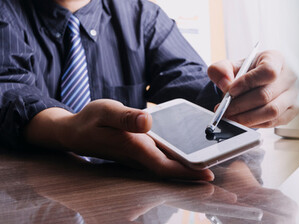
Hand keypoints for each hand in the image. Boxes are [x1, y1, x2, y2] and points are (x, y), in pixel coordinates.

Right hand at [25, 99, 212, 180]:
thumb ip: (126, 117)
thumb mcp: (105, 111)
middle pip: (174, 171)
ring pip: (172, 167)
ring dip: (193, 170)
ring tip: (219, 171)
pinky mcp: (144, 153)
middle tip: (224, 186)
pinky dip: (183, 161)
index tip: (209, 175)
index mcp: (136, 149)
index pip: (166, 165)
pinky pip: (167, 160)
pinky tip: (198, 156)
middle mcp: (142, 158)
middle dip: (197, 177)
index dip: (188, 172)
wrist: (74, 132)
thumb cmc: (90, 121)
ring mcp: (143, 157)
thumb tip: (147, 121)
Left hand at [207, 50, 297, 127]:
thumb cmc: (246, 73)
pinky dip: (255, 124)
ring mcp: (292, 95)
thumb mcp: (230, 66)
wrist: (253, 84)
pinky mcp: (291, 111)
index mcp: (276, 59)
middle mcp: (288, 77)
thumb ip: (221, 70)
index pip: (268, 71)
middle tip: (225, 110)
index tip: (230, 91)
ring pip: (271, 111)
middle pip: (266, 94)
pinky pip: (273, 122)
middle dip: (241, 105)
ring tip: (231, 117)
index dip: (248, 82)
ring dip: (247, 117)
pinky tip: (243, 120)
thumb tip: (225, 84)